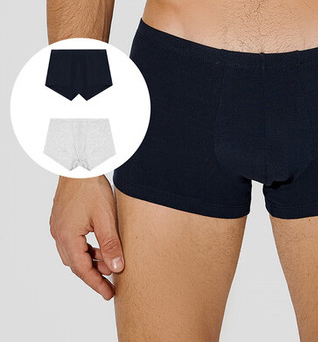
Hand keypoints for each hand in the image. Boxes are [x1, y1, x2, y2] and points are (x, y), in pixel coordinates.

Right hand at [49, 175, 123, 299]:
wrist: (79, 165)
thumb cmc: (92, 188)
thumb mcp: (106, 218)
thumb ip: (110, 244)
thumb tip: (117, 267)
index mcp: (68, 237)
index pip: (82, 269)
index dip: (96, 284)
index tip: (108, 294)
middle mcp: (59, 235)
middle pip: (76, 264)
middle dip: (93, 275)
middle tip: (110, 284)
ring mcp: (58, 227)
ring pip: (74, 253)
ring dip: (90, 260)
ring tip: (108, 265)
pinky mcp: (62, 220)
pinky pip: (72, 242)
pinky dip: (85, 249)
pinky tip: (98, 247)